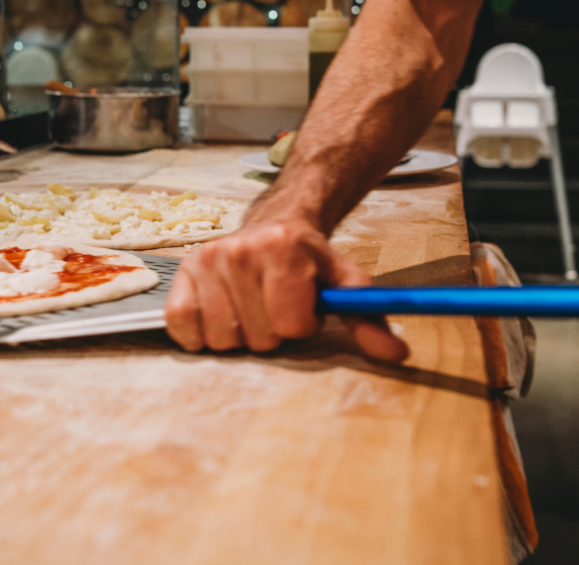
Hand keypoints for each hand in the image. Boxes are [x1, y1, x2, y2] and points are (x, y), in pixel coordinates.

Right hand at [164, 217, 408, 360]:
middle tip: (274, 306)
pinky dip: (199, 333)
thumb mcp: (344, 283)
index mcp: (283, 248)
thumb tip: (396, 353)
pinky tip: (220, 315)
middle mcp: (240, 249)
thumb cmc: (309, 262)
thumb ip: (367, 318)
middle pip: (257, 336)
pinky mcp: (182, 273)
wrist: (273, 226)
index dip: (302, 324)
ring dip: (239, 334)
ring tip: (250, 309)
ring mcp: (207, 260)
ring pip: (221, 338)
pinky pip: (182, 326)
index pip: (290, 324)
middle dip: (271, 332)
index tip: (303, 307)